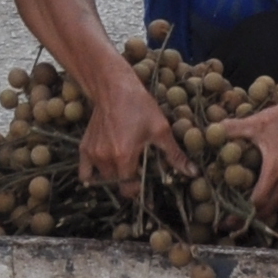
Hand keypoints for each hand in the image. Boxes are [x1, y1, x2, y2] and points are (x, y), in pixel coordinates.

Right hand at [79, 69, 184, 186]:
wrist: (113, 87)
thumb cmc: (139, 106)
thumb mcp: (161, 130)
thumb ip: (175, 156)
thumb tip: (193, 173)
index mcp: (123, 156)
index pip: (128, 188)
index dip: (138, 189)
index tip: (144, 183)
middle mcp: (105, 158)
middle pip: (117, 184)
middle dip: (127, 181)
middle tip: (137, 169)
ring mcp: (93, 153)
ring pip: (104, 177)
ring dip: (114, 175)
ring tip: (125, 161)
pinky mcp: (84, 147)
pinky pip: (86, 171)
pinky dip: (94, 173)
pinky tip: (106, 165)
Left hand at [213, 93, 277, 213]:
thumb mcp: (256, 122)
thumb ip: (232, 129)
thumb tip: (209, 132)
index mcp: (277, 168)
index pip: (259, 201)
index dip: (242, 213)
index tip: (226, 220)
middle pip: (268, 209)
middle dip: (249, 218)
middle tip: (229, 224)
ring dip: (261, 212)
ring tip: (241, 214)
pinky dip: (273, 202)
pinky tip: (259, 200)